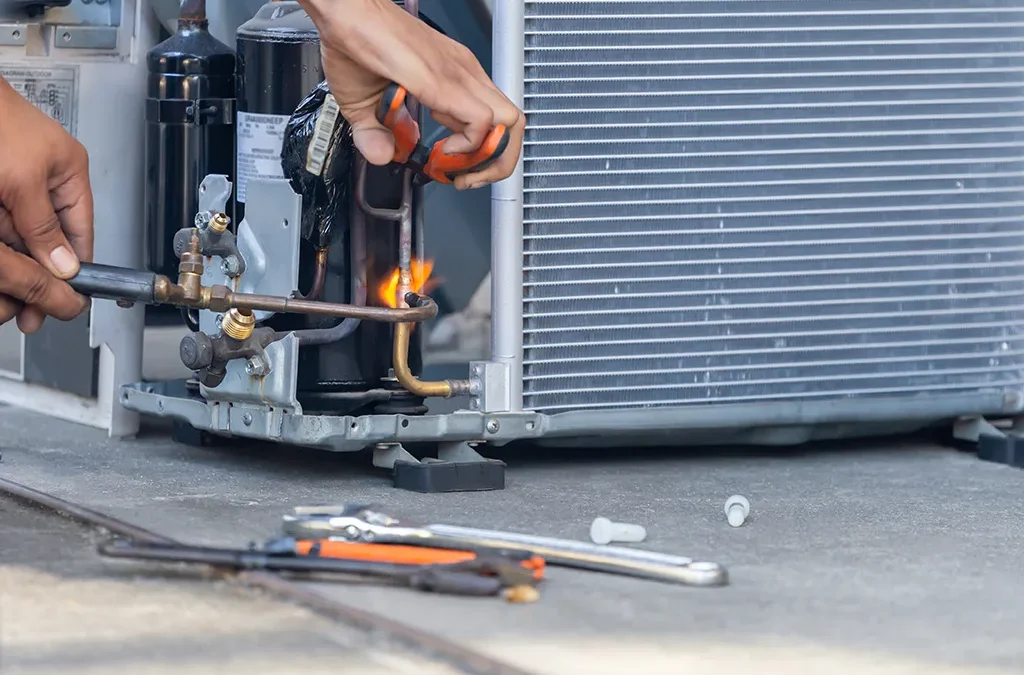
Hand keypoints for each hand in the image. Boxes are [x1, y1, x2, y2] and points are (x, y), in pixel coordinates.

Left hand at [0, 77, 91, 333]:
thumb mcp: (22, 179)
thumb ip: (43, 226)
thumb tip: (64, 266)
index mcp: (67, 174)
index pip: (80, 233)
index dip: (74, 269)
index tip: (65, 298)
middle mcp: (41, 180)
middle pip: (45, 241)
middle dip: (36, 271)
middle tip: (27, 307)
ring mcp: (11, 184)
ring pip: (16, 236)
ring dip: (11, 259)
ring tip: (9, 289)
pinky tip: (0, 260)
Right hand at [298, 0, 523, 189]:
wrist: (344, 12)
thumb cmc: (356, 44)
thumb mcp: (362, 104)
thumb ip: (374, 134)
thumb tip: (383, 156)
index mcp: (455, 77)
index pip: (497, 120)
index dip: (483, 154)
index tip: (454, 168)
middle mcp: (464, 74)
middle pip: (514, 123)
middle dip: (496, 162)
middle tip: (464, 175)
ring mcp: (458, 74)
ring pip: (509, 123)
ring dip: (487, 159)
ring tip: (455, 167)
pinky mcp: (442, 81)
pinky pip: (479, 121)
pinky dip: (468, 147)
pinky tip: (442, 150)